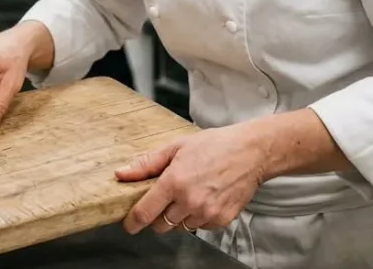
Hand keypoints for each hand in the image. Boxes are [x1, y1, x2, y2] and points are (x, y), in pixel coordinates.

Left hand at [117, 123, 268, 233]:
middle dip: (157, 216)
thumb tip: (121, 174)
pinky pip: (200, 227)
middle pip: (160, 225)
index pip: (144, 213)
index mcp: (174, 182)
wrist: (251, 152)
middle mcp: (189, 201)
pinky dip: (197, 217)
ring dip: (178, 217)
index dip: (132, 222)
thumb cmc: (215, 145)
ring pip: (180, 227)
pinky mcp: (221, 220)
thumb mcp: (176, 147)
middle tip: (164, 200)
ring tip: (188, 194)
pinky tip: (204, 199)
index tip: (129, 224)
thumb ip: (146, 163)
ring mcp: (207, 213)